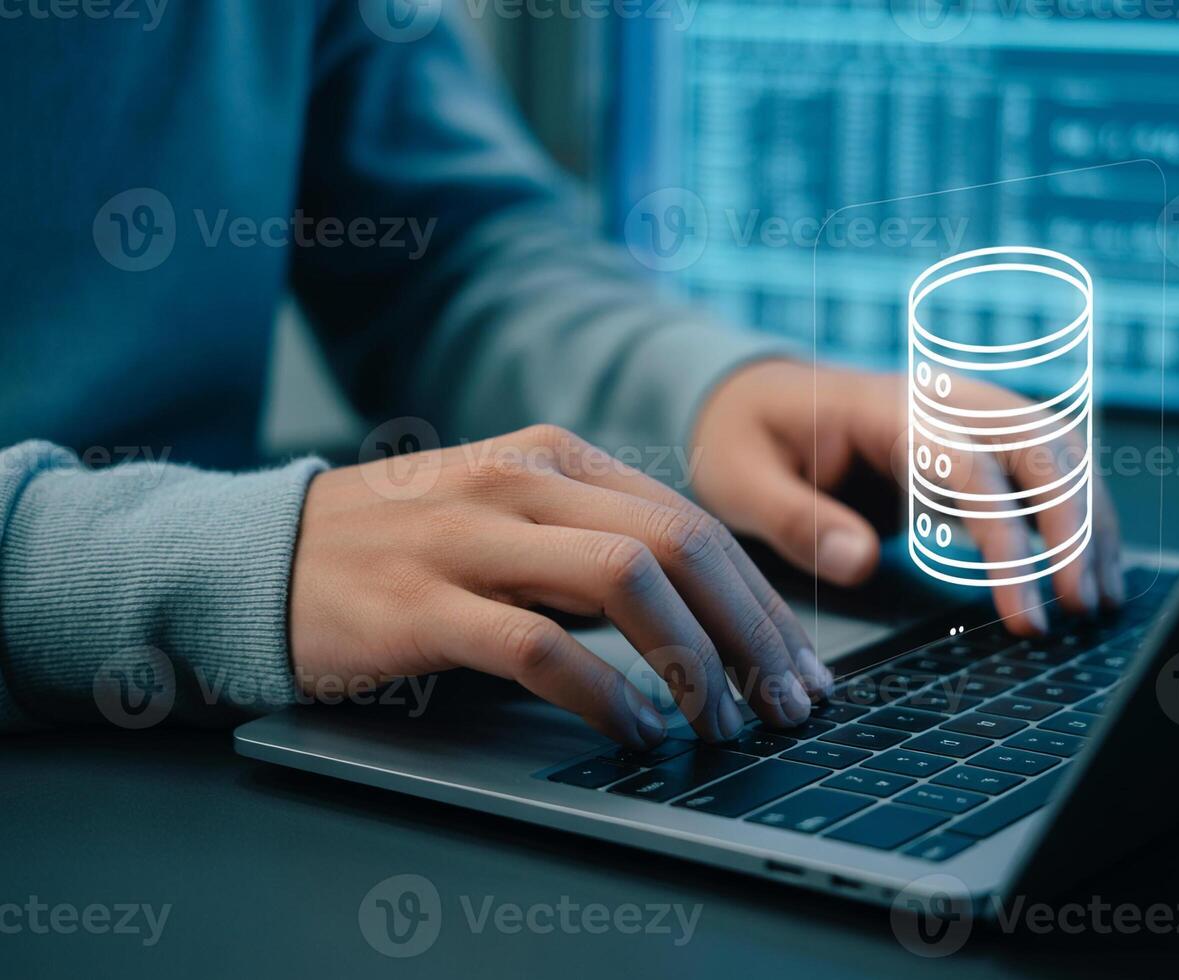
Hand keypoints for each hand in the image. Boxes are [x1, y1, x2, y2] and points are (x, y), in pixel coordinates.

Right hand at [288, 424, 831, 748]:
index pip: (693, 523)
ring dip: (693, 661)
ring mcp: (470, 537)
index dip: (761, 601)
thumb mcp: (508, 518)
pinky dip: (604, 694)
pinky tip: (635, 731)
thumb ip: (593, 545)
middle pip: (680, 545)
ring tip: (721, 723)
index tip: (801, 666)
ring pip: (626, 581)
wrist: (258, 556)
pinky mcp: (422, 603)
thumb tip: (706, 617)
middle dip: (751, 632)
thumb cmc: (402, 549)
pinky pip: (539, 646)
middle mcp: (522, 481)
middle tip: (787, 703)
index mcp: (554, 456)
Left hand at [689, 361, 1122, 633]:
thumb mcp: (739, 480)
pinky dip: (1077, 508)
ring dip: (1089, 517)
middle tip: (1082, 609)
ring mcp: (962, 411)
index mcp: (883, 410)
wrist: (749, 395)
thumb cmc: (743, 438)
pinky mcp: (972, 436)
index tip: (1028, 617)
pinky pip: (1046, 459)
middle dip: (1074, 527)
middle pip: (1039, 445)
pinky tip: (1086, 567)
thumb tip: (862, 563)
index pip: (969, 468)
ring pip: (1058, 447)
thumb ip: (796, 520)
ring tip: (1097, 599)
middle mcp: (938, 400)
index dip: (1008, 544)